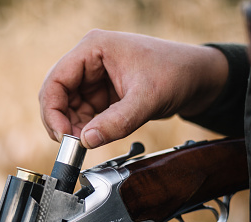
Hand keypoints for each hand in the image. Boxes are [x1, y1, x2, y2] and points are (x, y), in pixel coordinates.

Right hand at [39, 29, 227, 147]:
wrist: (198, 77)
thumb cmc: (176, 73)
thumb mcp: (147, 99)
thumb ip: (117, 121)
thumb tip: (86, 141)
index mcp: (94, 48)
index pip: (56, 80)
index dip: (53, 111)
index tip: (63, 136)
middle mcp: (90, 60)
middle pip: (58, 95)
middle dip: (63, 121)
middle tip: (74, 145)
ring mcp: (95, 77)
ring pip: (69, 107)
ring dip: (74, 127)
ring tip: (89, 142)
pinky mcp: (103, 92)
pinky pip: (85, 113)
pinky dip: (87, 128)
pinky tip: (97, 136)